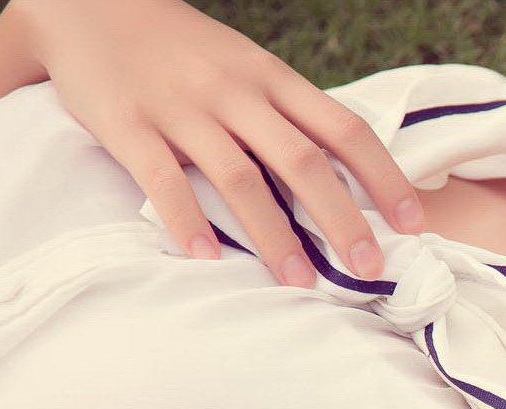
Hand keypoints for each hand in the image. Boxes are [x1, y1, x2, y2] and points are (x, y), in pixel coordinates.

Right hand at [12, 0, 425, 284]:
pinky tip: (209, 258)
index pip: (344, 129)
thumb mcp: (248, 68)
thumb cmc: (186, 52)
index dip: (384, 176)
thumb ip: (290, 116)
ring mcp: (182, 108)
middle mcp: (235, 92)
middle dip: (341, 218)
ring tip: (300, 283)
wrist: (91, 6)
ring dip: (274, 236)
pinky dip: (188, 221)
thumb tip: (350, 179)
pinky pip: (163, 179)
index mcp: (273, 78)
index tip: (414, 222)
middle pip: (302, 161)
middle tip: (369, 268)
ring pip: (240, 178)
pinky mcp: (128, 125)